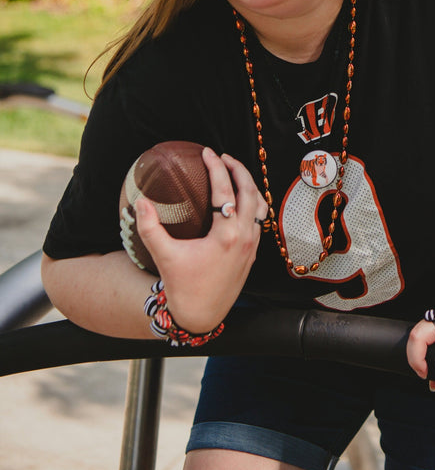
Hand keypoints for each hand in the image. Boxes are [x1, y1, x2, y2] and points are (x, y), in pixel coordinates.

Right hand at [135, 147, 267, 333]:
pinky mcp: (252, 254)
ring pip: (259, 206)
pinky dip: (252, 204)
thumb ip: (150, 227)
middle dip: (238, 169)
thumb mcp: (164, 256)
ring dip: (249, 185)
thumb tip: (140, 202)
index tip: (207, 152)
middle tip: (223, 157)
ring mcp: (251, 246)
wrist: (200, 317)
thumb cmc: (183, 287)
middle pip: (250, 191)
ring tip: (234, 173)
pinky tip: (239, 201)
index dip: (216, 167)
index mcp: (226, 235)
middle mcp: (244, 238)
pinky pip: (258, 220)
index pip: (224, 190)